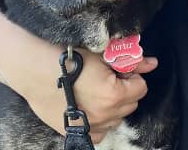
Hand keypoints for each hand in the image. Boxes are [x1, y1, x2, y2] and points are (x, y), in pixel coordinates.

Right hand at [0, 0, 157, 143]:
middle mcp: (105, 116)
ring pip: (117, 118)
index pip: (141, 87)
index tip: (121, 68)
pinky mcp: (74, 132)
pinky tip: (91, 105)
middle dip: (126, 89)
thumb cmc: (68, 56)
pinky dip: (100, 120)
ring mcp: (89, 127)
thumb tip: (153, 63)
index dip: (133, 75)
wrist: (34, 67)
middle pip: (131, 104)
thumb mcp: (103, 54)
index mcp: (114, 95)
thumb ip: (130, 60)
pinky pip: (99, 132)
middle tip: (110, 76)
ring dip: (115, 105)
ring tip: (99, 89)